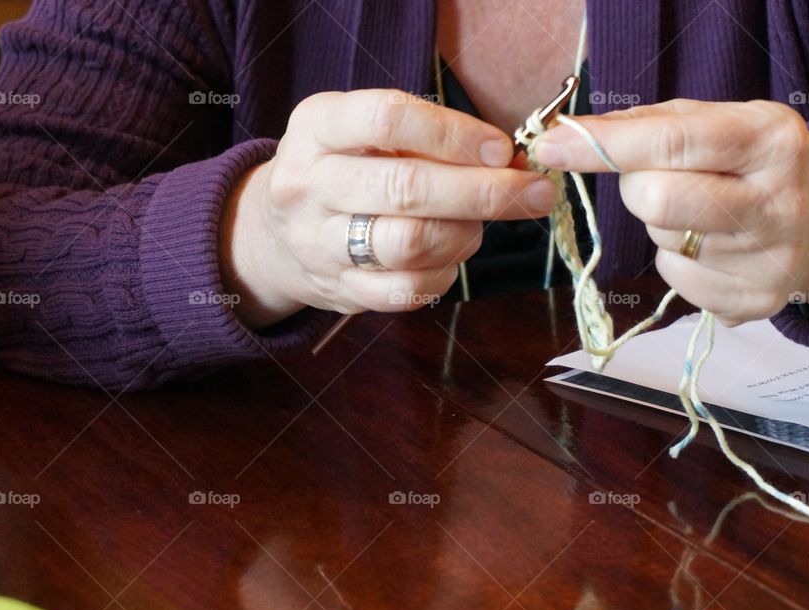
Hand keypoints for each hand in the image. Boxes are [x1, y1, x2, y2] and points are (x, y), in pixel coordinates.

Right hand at [220, 90, 560, 328]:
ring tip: (480, 223)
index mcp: (316, 128)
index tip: (501, 148)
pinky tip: (454, 254)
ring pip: (411, 244)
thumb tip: (507, 160)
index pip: (387, 120)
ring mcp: (318, 244)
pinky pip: (407, 290)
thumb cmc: (343, 169)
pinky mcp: (339, 291)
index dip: (454, 134)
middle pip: (407, 188)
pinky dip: (446, 273)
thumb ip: (425, 136)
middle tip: (533, 193)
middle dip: (484, 191)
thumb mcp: (361, 131)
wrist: (275, 234)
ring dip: (466, 233)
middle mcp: (308, 185)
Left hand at [534, 99, 808, 325]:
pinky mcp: (755, 303)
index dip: (602, 147)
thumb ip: (649, 123)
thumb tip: (571, 136)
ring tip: (701, 209)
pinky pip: (676, 280)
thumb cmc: (756, 160)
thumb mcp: (722, 121)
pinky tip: (711, 245)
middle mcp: (777, 203)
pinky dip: (677, 259)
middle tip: (656, 177)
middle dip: (636, 187)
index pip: (670, 143)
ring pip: (662, 242)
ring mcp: (769, 261)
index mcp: (770, 141)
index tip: (551, 146)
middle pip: (656, 202)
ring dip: (661, 224)